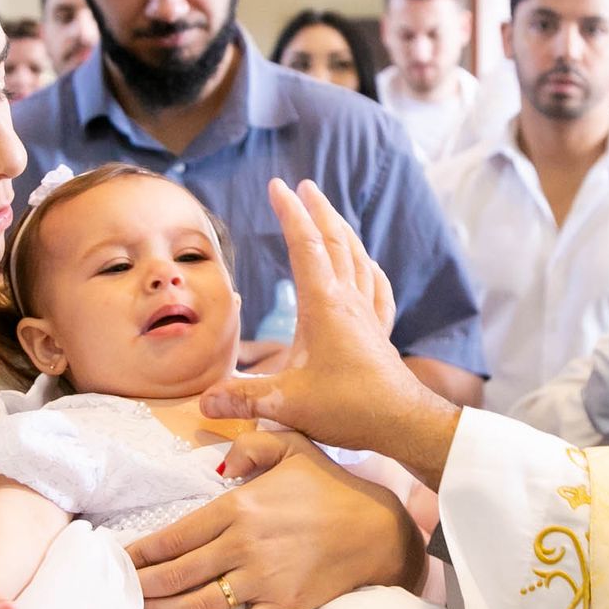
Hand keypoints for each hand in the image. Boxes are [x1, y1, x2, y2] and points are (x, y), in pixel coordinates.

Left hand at [124, 429, 425, 608]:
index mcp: (240, 507)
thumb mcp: (294, 447)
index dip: (141, 551)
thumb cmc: (334, 485)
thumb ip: (252, 446)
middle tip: (120, 591)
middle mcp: (245, 546)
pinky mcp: (283, 606)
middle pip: (176, 573)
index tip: (119, 559)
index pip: (175, 535)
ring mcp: (263, 580)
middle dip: (141, 585)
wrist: (379, 528)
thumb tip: (219, 462)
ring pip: (197, 604)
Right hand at [201, 179, 460, 482]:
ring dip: (343, 231)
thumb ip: (243, 398)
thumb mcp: (287, 404)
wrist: (405, 423)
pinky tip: (369, 265)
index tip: (277, 185)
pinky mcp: (380, 334)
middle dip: (318, 211)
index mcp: (325, 306)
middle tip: (305, 186)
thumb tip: (203, 402)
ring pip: (359, 259)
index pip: (306, 246)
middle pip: (336, 242)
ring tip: (331, 215)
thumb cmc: (351, 408)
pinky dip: (369, 267)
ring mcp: (368, 316)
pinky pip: (377, 288)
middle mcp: (349, 302)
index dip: (290, 213)